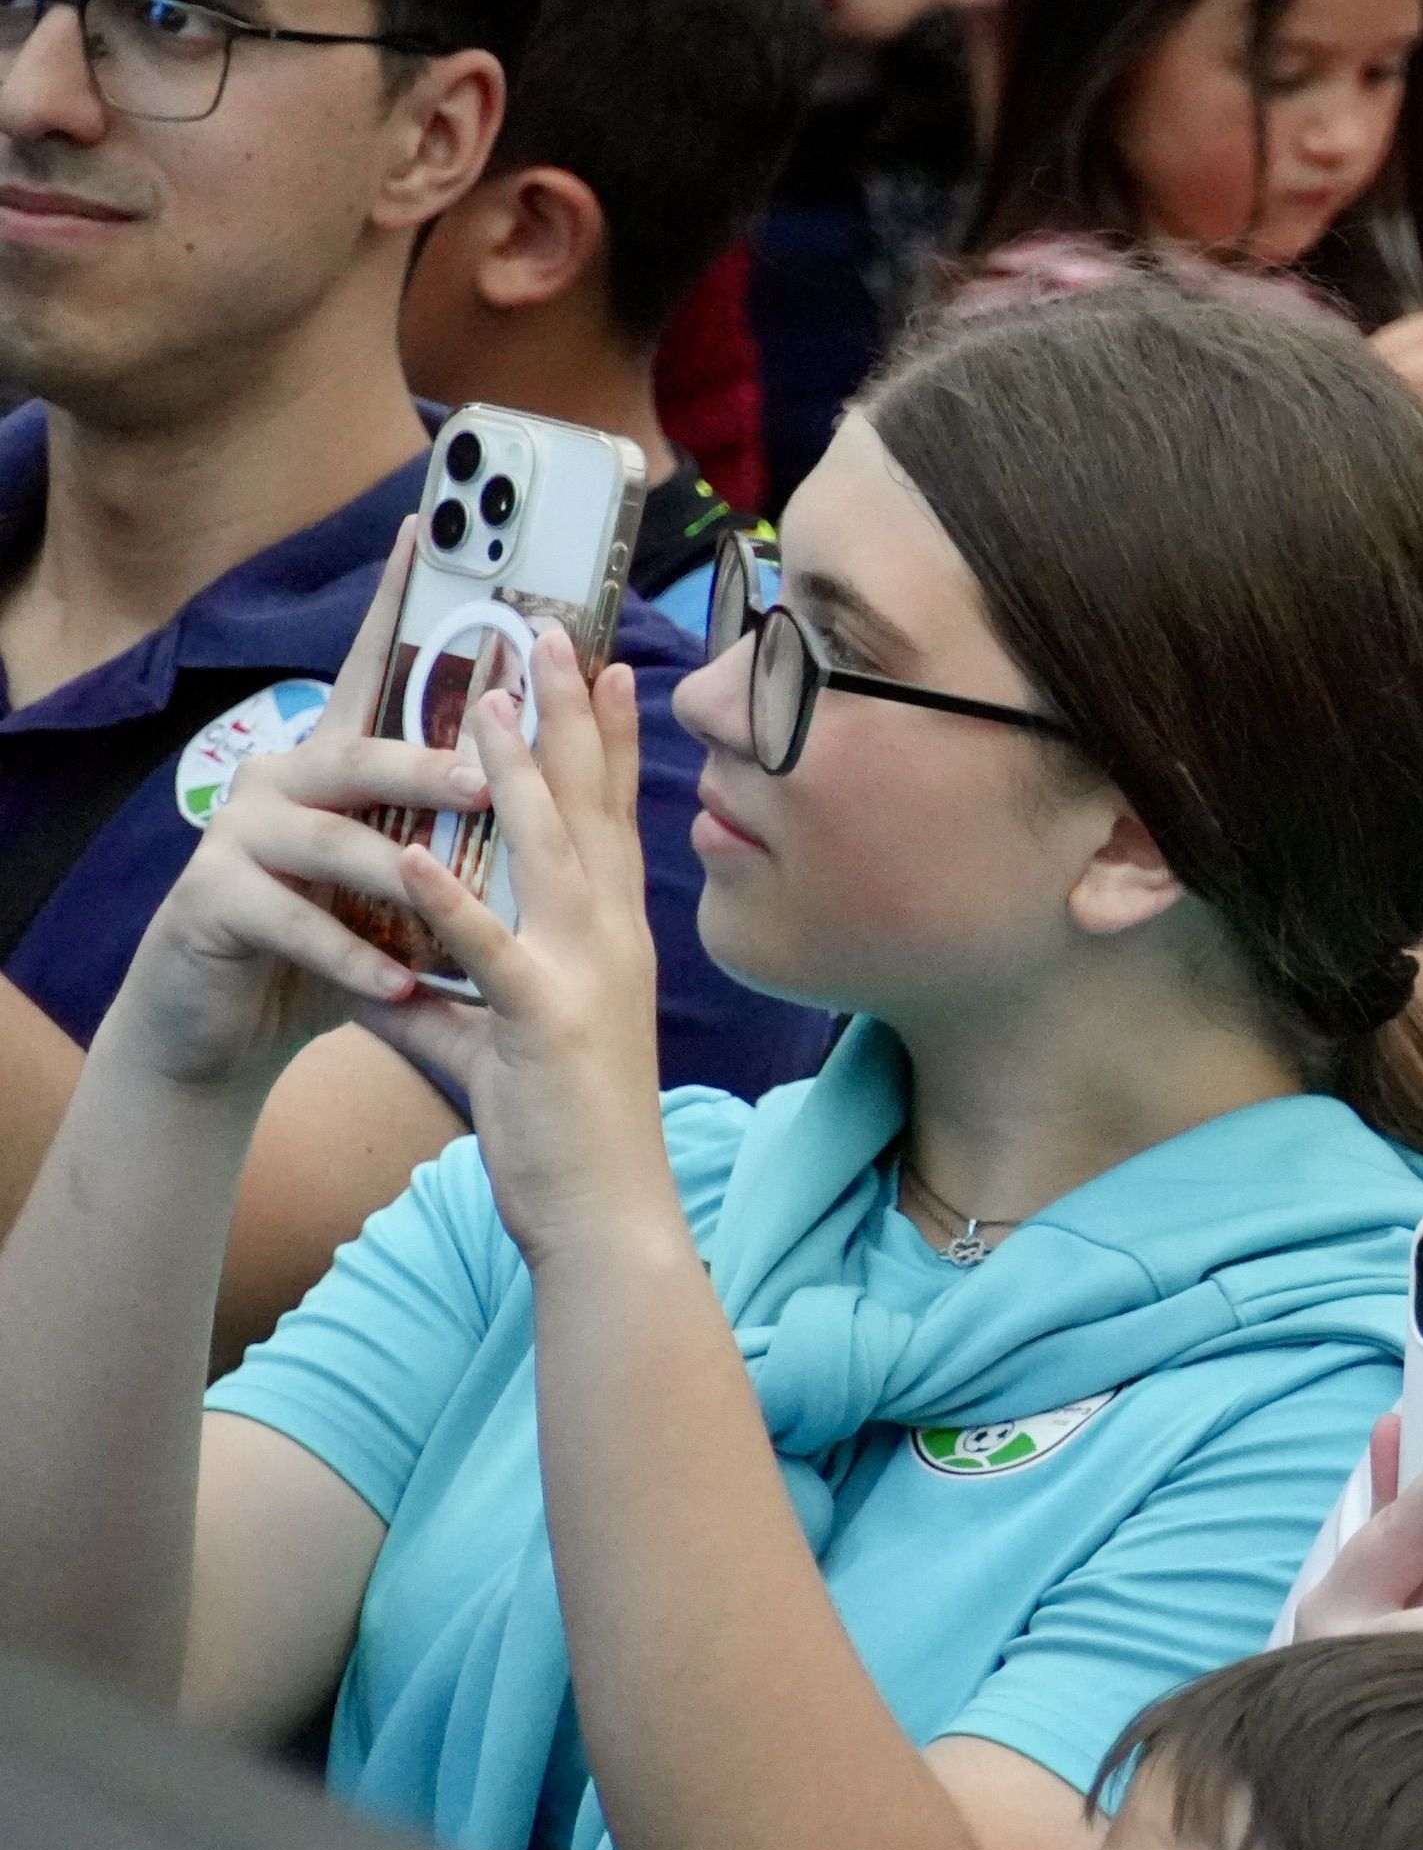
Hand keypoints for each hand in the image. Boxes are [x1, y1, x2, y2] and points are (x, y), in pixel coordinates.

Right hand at [98, 525, 477, 1097]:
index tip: (425, 531)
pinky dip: (350, 956)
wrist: (226, 1021)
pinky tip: (397, 983)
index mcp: (337, 762)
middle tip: (487, 776)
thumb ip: (443, 817)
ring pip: (326, 839)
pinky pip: (291, 923)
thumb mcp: (397, 868)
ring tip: (445, 901)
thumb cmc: (332, 936)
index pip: (374, 670)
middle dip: (427, 764)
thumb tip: (534, 758)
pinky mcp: (212, 905)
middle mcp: (284, 780)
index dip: (395, 603)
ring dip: (391, 873)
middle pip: (360, 756)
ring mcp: (239, 838)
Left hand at [353, 628, 678, 1265]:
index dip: (604, 739)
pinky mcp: (545, 1024)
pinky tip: (416, 860)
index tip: (599, 666)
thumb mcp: (493, 1046)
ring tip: (489, 701)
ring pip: (552, 855)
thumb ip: (442, 999)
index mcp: (608, 940)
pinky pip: (492, 954)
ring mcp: (585, 977)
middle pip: (590, 808)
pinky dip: (452, 905)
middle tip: (554, 633)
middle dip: (573, 717)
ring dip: (520, 774)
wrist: (606, 1217)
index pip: (607, 818)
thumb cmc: (559, 1135)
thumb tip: (382, 973)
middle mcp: (611, 942)